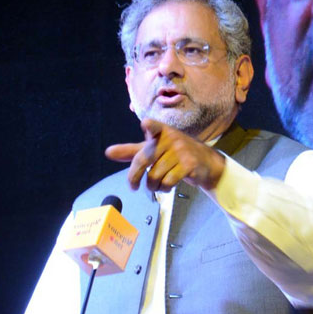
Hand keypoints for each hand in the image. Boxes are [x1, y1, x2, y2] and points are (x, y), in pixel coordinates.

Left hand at [105, 118, 225, 191]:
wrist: (205, 162)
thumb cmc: (174, 153)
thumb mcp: (153, 149)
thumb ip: (131, 151)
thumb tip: (108, 152)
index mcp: (161, 132)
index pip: (154, 127)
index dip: (150, 126)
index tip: (145, 125)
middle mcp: (171, 139)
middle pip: (144, 160)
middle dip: (134, 177)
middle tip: (133, 186)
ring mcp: (181, 152)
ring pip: (155, 175)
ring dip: (153, 186)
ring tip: (157, 185)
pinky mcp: (189, 165)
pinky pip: (168, 182)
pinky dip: (164, 188)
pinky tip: (167, 186)